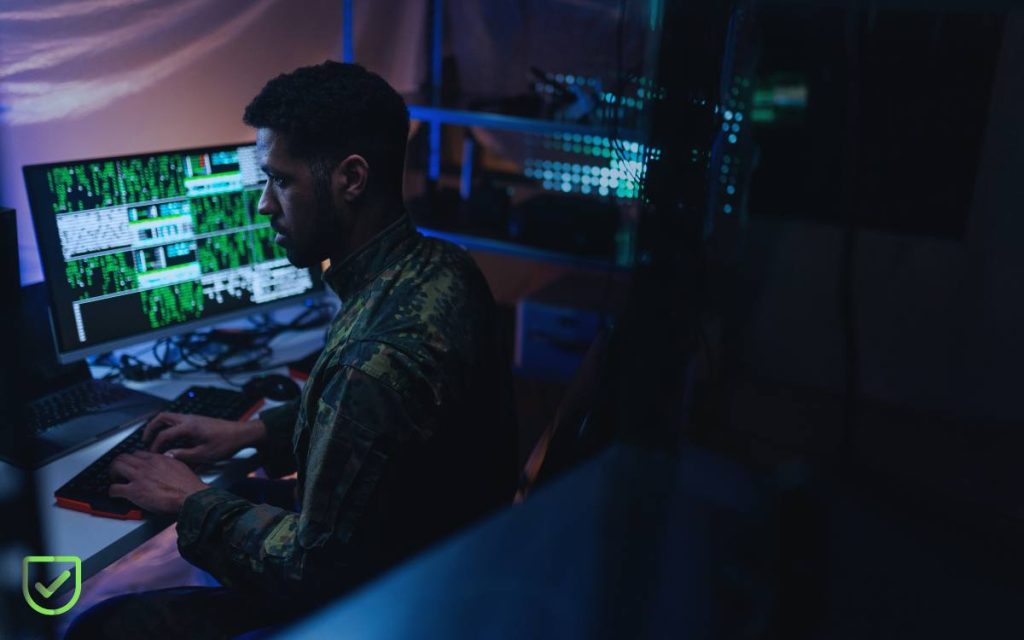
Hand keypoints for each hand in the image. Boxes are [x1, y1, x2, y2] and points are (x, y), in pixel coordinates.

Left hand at [109, 451, 208, 514]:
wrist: (189, 495)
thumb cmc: (188, 484)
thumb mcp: (181, 465)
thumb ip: (171, 460)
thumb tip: (168, 459)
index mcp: (157, 459)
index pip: (137, 453)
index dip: (132, 459)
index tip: (132, 464)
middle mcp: (146, 465)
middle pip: (123, 457)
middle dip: (118, 464)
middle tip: (118, 471)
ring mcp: (139, 477)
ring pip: (116, 467)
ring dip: (113, 474)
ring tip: (114, 479)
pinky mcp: (135, 491)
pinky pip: (115, 488)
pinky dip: (112, 491)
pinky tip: (114, 494)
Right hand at [143, 412, 266, 464]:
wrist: (241, 434)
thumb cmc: (226, 444)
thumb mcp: (204, 454)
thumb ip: (184, 455)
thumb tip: (167, 457)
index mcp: (189, 427)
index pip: (164, 434)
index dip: (155, 445)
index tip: (152, 455)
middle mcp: (189, 419)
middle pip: (162, 418)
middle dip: (150, 428)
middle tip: (144, 440)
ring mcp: (193, 418)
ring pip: (169, 417)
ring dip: (159, 426)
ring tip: (154, 439)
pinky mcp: (197, 421)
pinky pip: (177, 420)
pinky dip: (168, 426)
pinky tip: (170, 438)